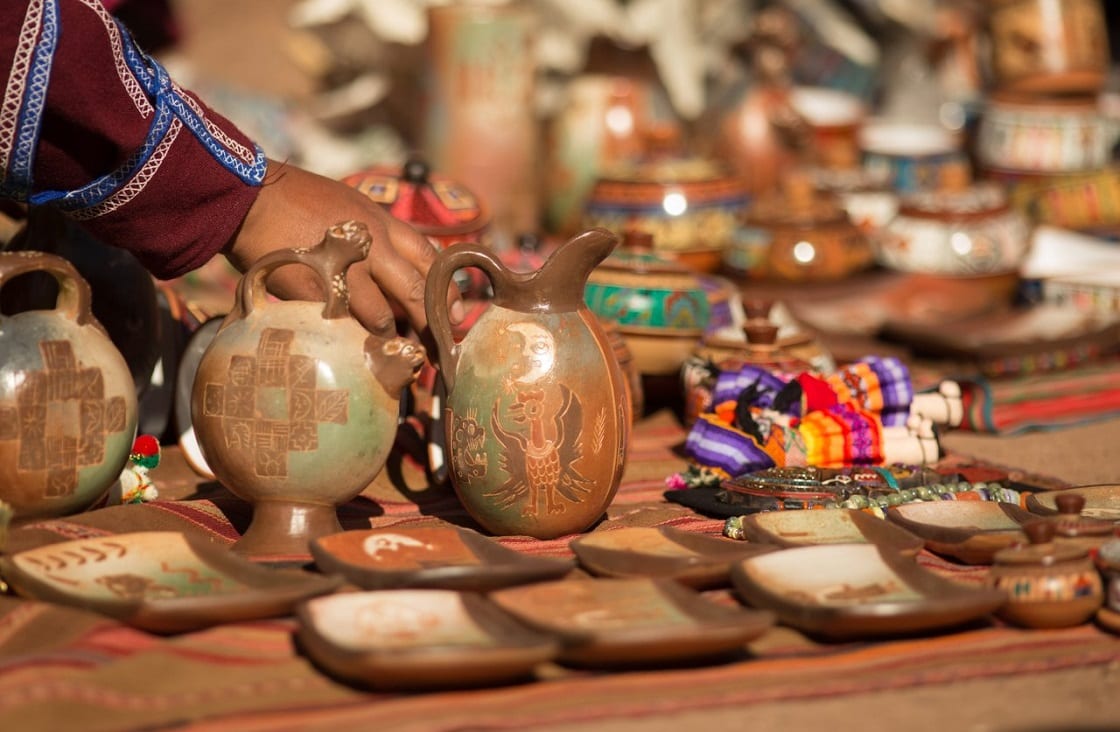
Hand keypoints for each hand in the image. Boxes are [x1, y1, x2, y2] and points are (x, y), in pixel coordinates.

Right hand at [226, 159, 462, 336]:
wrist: (250, 198)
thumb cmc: (299, 202)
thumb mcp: (351, 207)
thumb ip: (377, 236)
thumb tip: (399, 270)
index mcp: (382, 224)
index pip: (431, 259)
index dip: (447, 290)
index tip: (456, 314)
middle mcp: (371, 247)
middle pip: (416, 293)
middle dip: (429, 324)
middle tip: (436, 349)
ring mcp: (344, 270)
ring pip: (381, 316)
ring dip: (385, 335)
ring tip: (385, 348)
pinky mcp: (315, 290)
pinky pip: (343, 324)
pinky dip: (348, 336)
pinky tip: (348, 345)